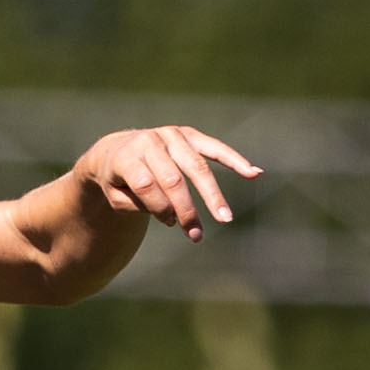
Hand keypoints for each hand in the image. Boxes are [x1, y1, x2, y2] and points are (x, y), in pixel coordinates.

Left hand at [78, 124, 258, 240]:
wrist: (117, 150)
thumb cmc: (119, 181)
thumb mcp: (116, 196)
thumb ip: (137, 204)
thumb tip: (170, 214)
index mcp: (127, 156)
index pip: (146, 184)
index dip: (158, 207)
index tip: (169, 224)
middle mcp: (150, 141)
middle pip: (173, 179)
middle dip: (186, 209)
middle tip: (196, 235)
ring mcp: (171, 135)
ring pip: (197, 166)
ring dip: (212, 194)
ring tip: (225, 218)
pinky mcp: (189, 135)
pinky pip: (214, 148)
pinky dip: (235, 160)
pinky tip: (254, 173)